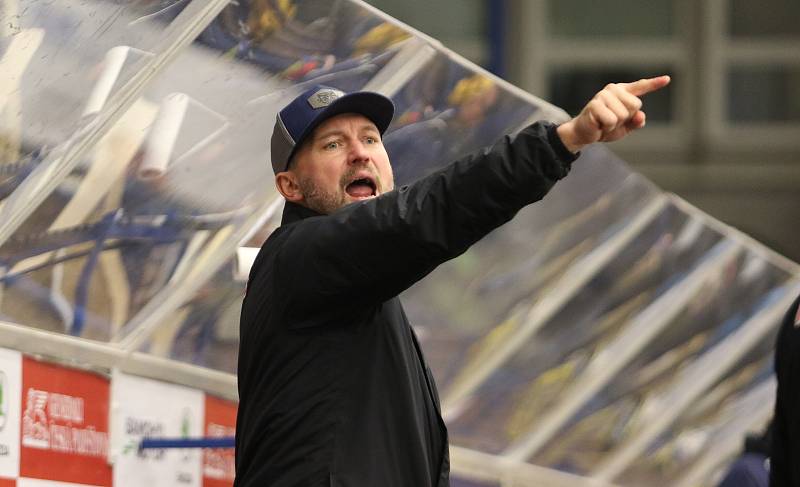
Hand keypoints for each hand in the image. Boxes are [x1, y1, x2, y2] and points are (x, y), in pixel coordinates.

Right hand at [556, 75, 670, 152]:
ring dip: (614, 125)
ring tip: (604, 123)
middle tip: (611, 121)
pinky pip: (611, 120)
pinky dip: (607, 128)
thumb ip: (636, 121)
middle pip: (635, 106)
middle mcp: (613, 90)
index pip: (640, 87)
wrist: (584, 133)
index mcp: (622, 92)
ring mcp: (603, 96)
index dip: (654, 83)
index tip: (667, 79)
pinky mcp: (594, 105)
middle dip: (625, 119)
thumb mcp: (625, 127)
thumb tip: (640, 116)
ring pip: (623, 114)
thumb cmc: (604, 127)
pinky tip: (598, 124)